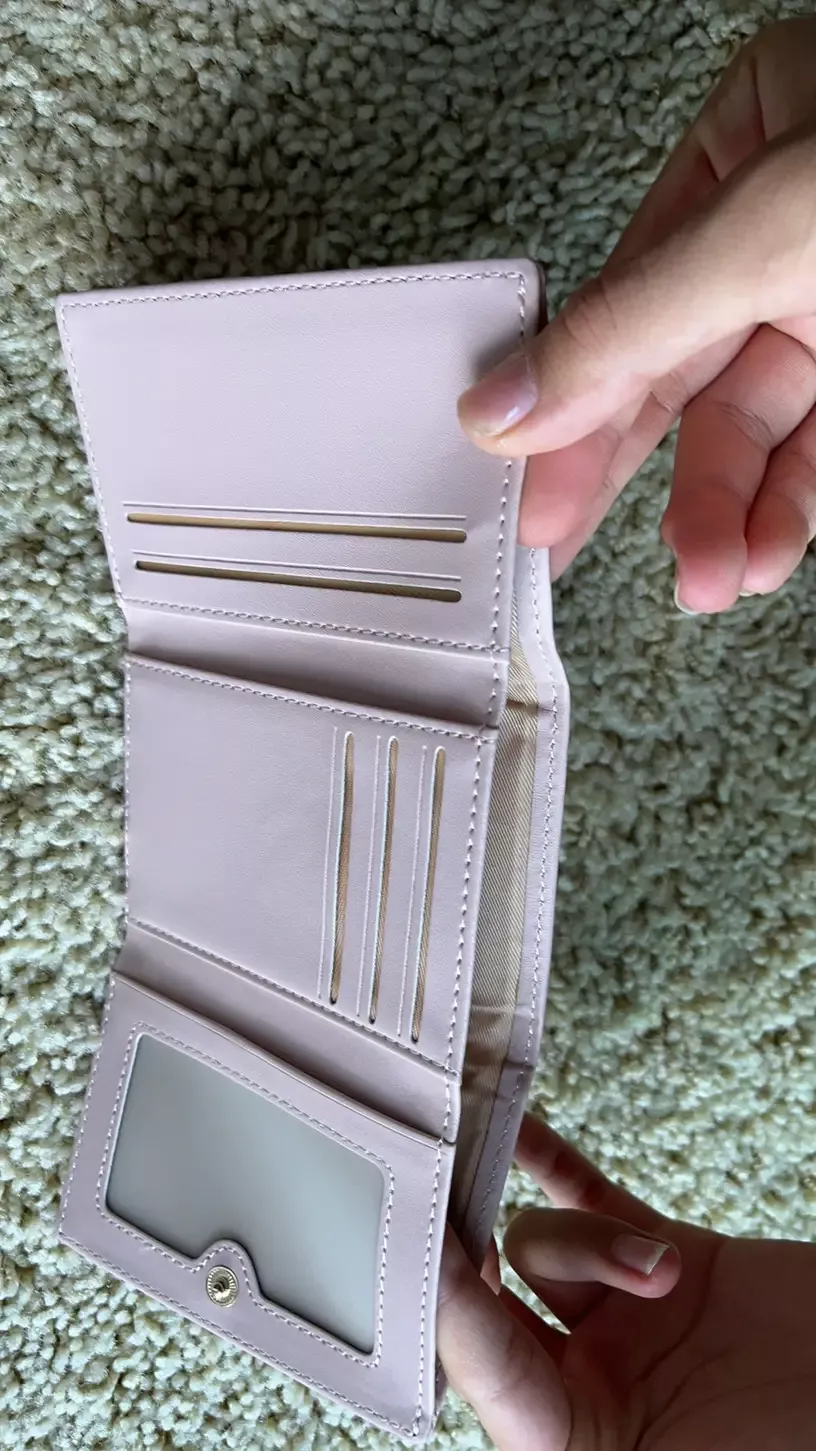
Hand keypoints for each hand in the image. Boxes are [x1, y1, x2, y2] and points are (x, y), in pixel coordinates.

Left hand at [438, 1115, 815, 1449]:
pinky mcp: (672, 1260)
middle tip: (441, 1188)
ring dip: (594, 1242)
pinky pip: (590, 1196)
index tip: (413, 1241)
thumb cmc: (792, 1446)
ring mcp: (624, 1316)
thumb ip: (572, 1429)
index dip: (443, 1304)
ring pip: (547, 1243)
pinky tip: (512, 1125)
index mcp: (572, 1446)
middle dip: (474, 1254)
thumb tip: (493, 1388)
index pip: (483, 1367)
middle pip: (496, 1297)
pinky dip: (549, 1160)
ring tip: (663, 1273)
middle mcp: (586, 1382)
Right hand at [458, 19, 815, 611]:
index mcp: (743, 148)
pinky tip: (760, 552)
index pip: (619, 306)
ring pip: (753, 427)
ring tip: (706, 577)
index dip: (567, 408)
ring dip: (723, 515)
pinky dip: (788, 509)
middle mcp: (783, 229)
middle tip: (575, 549)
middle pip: (678, 379)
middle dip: (640, 479)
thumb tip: (503, 403)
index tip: (526, 491)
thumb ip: (632, 328)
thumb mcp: (769, 231)